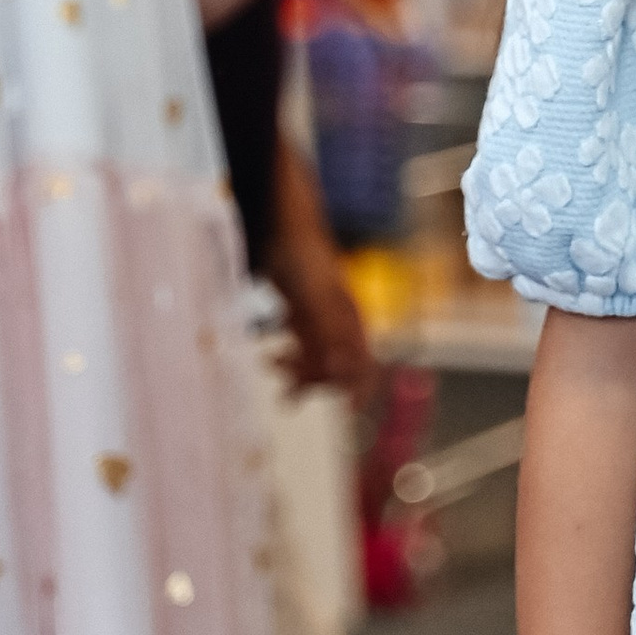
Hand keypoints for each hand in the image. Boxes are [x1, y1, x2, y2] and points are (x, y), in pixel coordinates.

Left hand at [269, 215, 371, 397]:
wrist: (282, 223)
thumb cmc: (302, 257)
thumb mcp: (314, 298)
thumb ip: (327, 334)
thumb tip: (339, 373)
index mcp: (350, 320)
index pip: (364, 363)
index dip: (360, 388)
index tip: (350, 411)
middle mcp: (339, 322)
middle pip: (337, 366)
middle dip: (316, 380)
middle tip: (287, 388)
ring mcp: (320, 317)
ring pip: (316, 358)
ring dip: (297, 371)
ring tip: (272, 365)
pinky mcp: (301, 312)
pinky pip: (300, 344)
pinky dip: (288, 357)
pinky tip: (271, 356)